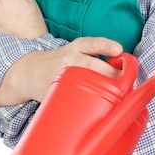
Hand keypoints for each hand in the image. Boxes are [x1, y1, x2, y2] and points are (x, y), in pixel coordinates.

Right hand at [0, 36, 123, 104]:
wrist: (30, 71)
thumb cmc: (63, 61)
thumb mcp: (75, 52)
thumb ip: (95, 60)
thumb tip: (123, 74)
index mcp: (76, 48)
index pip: (92, 44)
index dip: (106, 45)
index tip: (118, 49)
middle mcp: (69, 59)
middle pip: (91, 65)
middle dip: (109, 75)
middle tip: (123, 85)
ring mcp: (63, 75)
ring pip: (83, 82)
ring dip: (100, 91)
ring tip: (112, 99)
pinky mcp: (57, 92)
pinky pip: (73, 99)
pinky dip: (85, 105)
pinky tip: (93, 110)